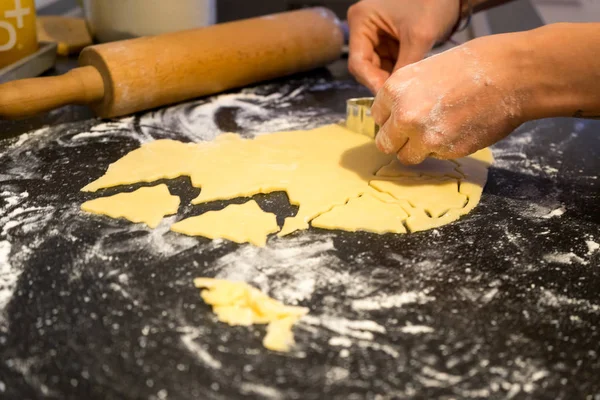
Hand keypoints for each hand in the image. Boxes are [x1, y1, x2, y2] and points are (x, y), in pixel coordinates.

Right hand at [347, 0, 459, 93]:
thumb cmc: (433, 3)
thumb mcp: (419, 37)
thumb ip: (405, 67)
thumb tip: (396, 95)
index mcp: (361, 20)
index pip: (358, 61)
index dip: (371, 82)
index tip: (386, 98)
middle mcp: (363, 27)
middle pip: (365, 66)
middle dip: (380, 81)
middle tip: (396, 98)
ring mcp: (375, 34)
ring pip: (376, 67)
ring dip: (389, 79)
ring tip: (404, 92)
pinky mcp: (387, 40)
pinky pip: (387, 63)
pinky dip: (396, 73)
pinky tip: (407, 82)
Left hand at [371, 34, 528, 164]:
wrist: (510, 76)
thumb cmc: (472, 65)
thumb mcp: (425, 70)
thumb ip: (405, 94)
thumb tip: (394, 115)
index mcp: (395, 90)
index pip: (377, 116)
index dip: (390, 117)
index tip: (402, 115)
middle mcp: (404, 115)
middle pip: (385, 143)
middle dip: (397, 139)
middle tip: (414, 131)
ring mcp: (425, 137)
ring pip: (406, 156)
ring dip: (416, 149)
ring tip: (436, 132)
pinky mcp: (446, 152)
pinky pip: (433, 157)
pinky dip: (440, 150)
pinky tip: (456, 130)